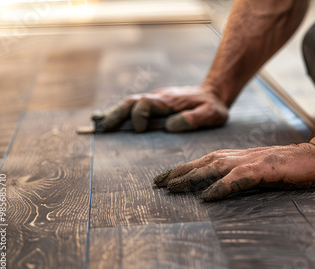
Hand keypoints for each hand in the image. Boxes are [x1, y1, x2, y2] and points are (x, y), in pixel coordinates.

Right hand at [92, 84, 227, 131]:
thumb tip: (169, 126)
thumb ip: (194, 119)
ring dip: (114, 113)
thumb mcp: (211, 114)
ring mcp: (156, 100)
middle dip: (116, 114)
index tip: (140, 130)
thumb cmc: (214, 106)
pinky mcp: (156, 104)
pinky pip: (134, 107)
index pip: (145, 103)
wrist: (214, 93)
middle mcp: (159, 98)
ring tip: (99, 125)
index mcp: (169, 101)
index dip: (139, 116)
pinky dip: (120, 112)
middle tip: (102, 127)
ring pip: (129, 103)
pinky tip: (109, 120)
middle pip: (131, 102)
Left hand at [153, 143, 314, 200]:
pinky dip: (221, 187)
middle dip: (179, 172)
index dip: (184, 168)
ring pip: (215, 167)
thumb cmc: (288, 166)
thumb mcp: (259, 169)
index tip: (166, 177)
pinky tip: (207, 196)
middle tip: (158, 182)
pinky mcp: (264, 170)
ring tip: (174, 187)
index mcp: (238, 156)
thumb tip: (217, 186)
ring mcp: (251, 161)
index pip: (205, 160)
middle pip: (203, 162)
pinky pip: (238, 179)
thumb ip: (240, 174)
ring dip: (192, 177)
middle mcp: (240, 156)